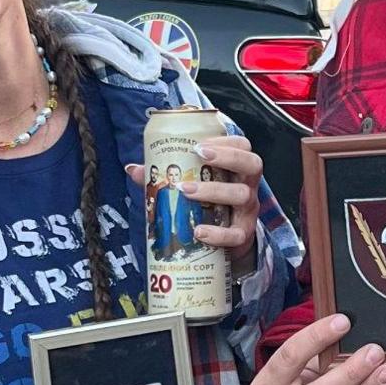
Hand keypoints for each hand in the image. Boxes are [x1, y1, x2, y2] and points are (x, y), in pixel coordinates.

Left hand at [127, 135, 263, 268]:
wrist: (229, 242)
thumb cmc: (211, 205)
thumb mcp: (195, 186)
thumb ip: (166, 176)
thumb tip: (133, 169)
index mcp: (237, 169)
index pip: (243, 146)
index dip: (225, 142)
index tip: (199, 143)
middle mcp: (248, 186)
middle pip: (252, 164)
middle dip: (228, 156)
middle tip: (199, 155)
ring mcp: (248, 211)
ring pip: (241, 195)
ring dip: (213, 190)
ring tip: (186, 191)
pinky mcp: (243, 235)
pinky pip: (236, 234)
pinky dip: (217, 233)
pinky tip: (198, 231)